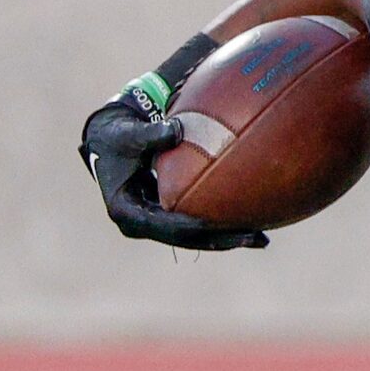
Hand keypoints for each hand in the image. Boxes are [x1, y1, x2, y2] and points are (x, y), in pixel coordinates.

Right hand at [79, 33, 268, 249]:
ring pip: (194, 239)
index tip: (214, 223)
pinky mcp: (166, 219)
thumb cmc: (117, 137)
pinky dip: (222, 227)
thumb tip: (177, 131)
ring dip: (227, 239)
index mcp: (125, 211)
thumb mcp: (128, 135)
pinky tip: (253, 226)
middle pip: (185, 239)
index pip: (162, 225)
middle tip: (254, 238)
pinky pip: (197, 228)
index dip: (189, 226)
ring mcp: (154, 225)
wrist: (108, 143)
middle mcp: (140, 224)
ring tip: (261, 239)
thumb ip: (151, 134)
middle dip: (220, 240)